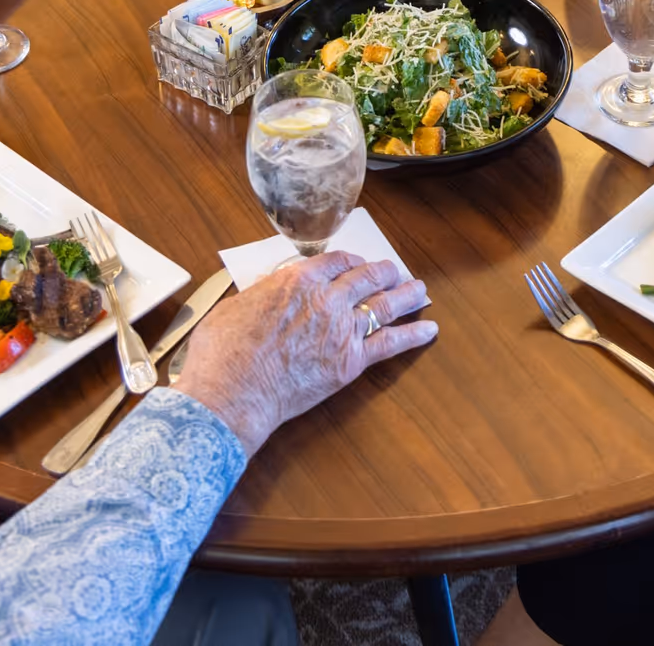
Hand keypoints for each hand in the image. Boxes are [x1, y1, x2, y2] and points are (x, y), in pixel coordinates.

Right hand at [173, 253, 437, 456]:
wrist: (233, 393)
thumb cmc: (224, 353)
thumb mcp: (235, 306)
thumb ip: (260, 294)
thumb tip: (266, 290)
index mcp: (298, 279)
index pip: (336, 261)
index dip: (350, 261)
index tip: (355, 263)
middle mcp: (327, 298)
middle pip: (366, 277)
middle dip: (383, 272)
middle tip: (393, 270)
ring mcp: (343, 329)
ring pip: (385, 304)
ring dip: (406, 294)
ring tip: (419, 289)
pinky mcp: (350, 362)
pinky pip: (390, 343)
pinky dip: (413, 334)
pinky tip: (429, 329)